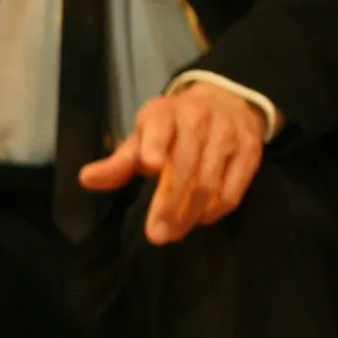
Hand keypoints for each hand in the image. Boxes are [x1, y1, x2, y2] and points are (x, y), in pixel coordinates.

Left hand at [80, 83, 267, 245]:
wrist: (224, 102)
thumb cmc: (172, 127)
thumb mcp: (142, 136)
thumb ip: (118, 162)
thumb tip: (86, 180)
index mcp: (164, 114)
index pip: (160, 130)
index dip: (155, 145)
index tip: (151, 165)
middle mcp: (198, 120)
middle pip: (184, 168)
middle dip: (169, 204)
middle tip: (157, 234)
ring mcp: (227, 135)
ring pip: (209, 182)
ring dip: (190, 213)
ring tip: (173, 233)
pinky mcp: (251, 151)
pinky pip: (233, 190)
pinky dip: (216, 209)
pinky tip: (201, 219)